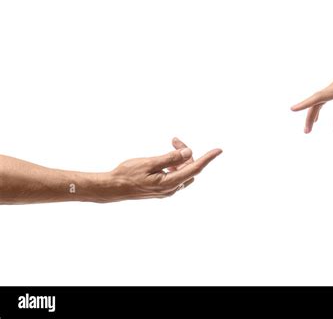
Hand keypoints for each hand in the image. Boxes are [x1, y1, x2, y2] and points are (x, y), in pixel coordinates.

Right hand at [102, 138, 221, 201]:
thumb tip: (189, 152)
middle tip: (174, 140)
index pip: (195, 168)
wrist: (113, 188)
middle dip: (186, 153)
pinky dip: (175, 165)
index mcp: (170, 183)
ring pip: (183, 172)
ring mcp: (168, 191)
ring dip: (181, 159)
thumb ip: (170, 158)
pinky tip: (166, 159)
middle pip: (190, 168)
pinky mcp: (163, 190)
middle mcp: (172, 189)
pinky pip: (176, 176)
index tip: (219, 150)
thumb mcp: (148, 163)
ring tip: (171, 145)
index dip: (208, 159)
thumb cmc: (127, 174)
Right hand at [291, 60, 332, 131]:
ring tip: (311, 127)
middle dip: (310, 116)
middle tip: (307, 132)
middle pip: (317, 101)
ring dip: (313, 112)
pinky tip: (317, 117)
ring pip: (320, 98)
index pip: (319, 97)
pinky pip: (324, 95)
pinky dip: (319, 106)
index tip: (293, 109)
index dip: (305, 103)